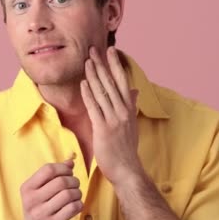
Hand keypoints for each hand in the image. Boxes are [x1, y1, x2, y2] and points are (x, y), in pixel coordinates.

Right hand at [17, 160, 82, 219]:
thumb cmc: (40, 208)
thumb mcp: (40, 191)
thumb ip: (53, 175)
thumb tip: (70, 161)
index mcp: (27, 188)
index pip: (48, 169)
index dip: (63, 168)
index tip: (68, 172)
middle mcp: (32, 200)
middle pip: (61, 181)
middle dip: (73, 180)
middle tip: (75, 184)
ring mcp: (42, 213)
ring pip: (68, 194)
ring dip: (78, 193)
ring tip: (76, 195)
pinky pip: (73, 208)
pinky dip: (79, 204)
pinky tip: (75, 206)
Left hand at [80, 46, 142, 185]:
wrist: (127, 169)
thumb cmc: (127, 148)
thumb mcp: (132, 123)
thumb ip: (132, 105)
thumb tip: (135, 90)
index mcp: (129, 108)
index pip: (123, 81)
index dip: (116, 65)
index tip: (111, 51)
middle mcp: (123, 111)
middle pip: (111, 83)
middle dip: (102, 65)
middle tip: (93, 49)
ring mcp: (114, 119)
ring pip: (102, 92)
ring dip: (93, 76)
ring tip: (86, 61)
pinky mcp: (103, 129)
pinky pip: (94, 108)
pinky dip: (88, 94)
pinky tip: (83, 83)